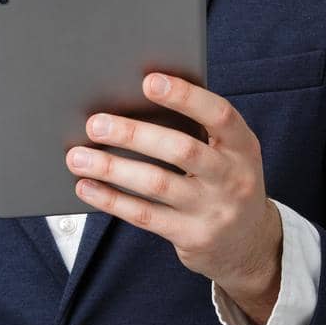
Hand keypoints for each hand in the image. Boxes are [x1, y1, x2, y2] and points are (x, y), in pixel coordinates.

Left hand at [65, 72, 282, 324]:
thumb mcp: (227, 154)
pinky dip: (112, 199)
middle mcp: (233, 177)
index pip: (219, 114)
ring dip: (113, 168)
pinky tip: (87, 186)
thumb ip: (196, 130)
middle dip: (134, 134)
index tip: (149, 81)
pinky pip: (145, 215)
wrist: (248, 244)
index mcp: (243, 146)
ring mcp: (214, 210)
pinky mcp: (192, 237)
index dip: (185, 96)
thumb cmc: (224, 181)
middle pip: (181, 150)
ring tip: (77, 157)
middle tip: (95, 124)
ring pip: (157, 184)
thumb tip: (133, 101)